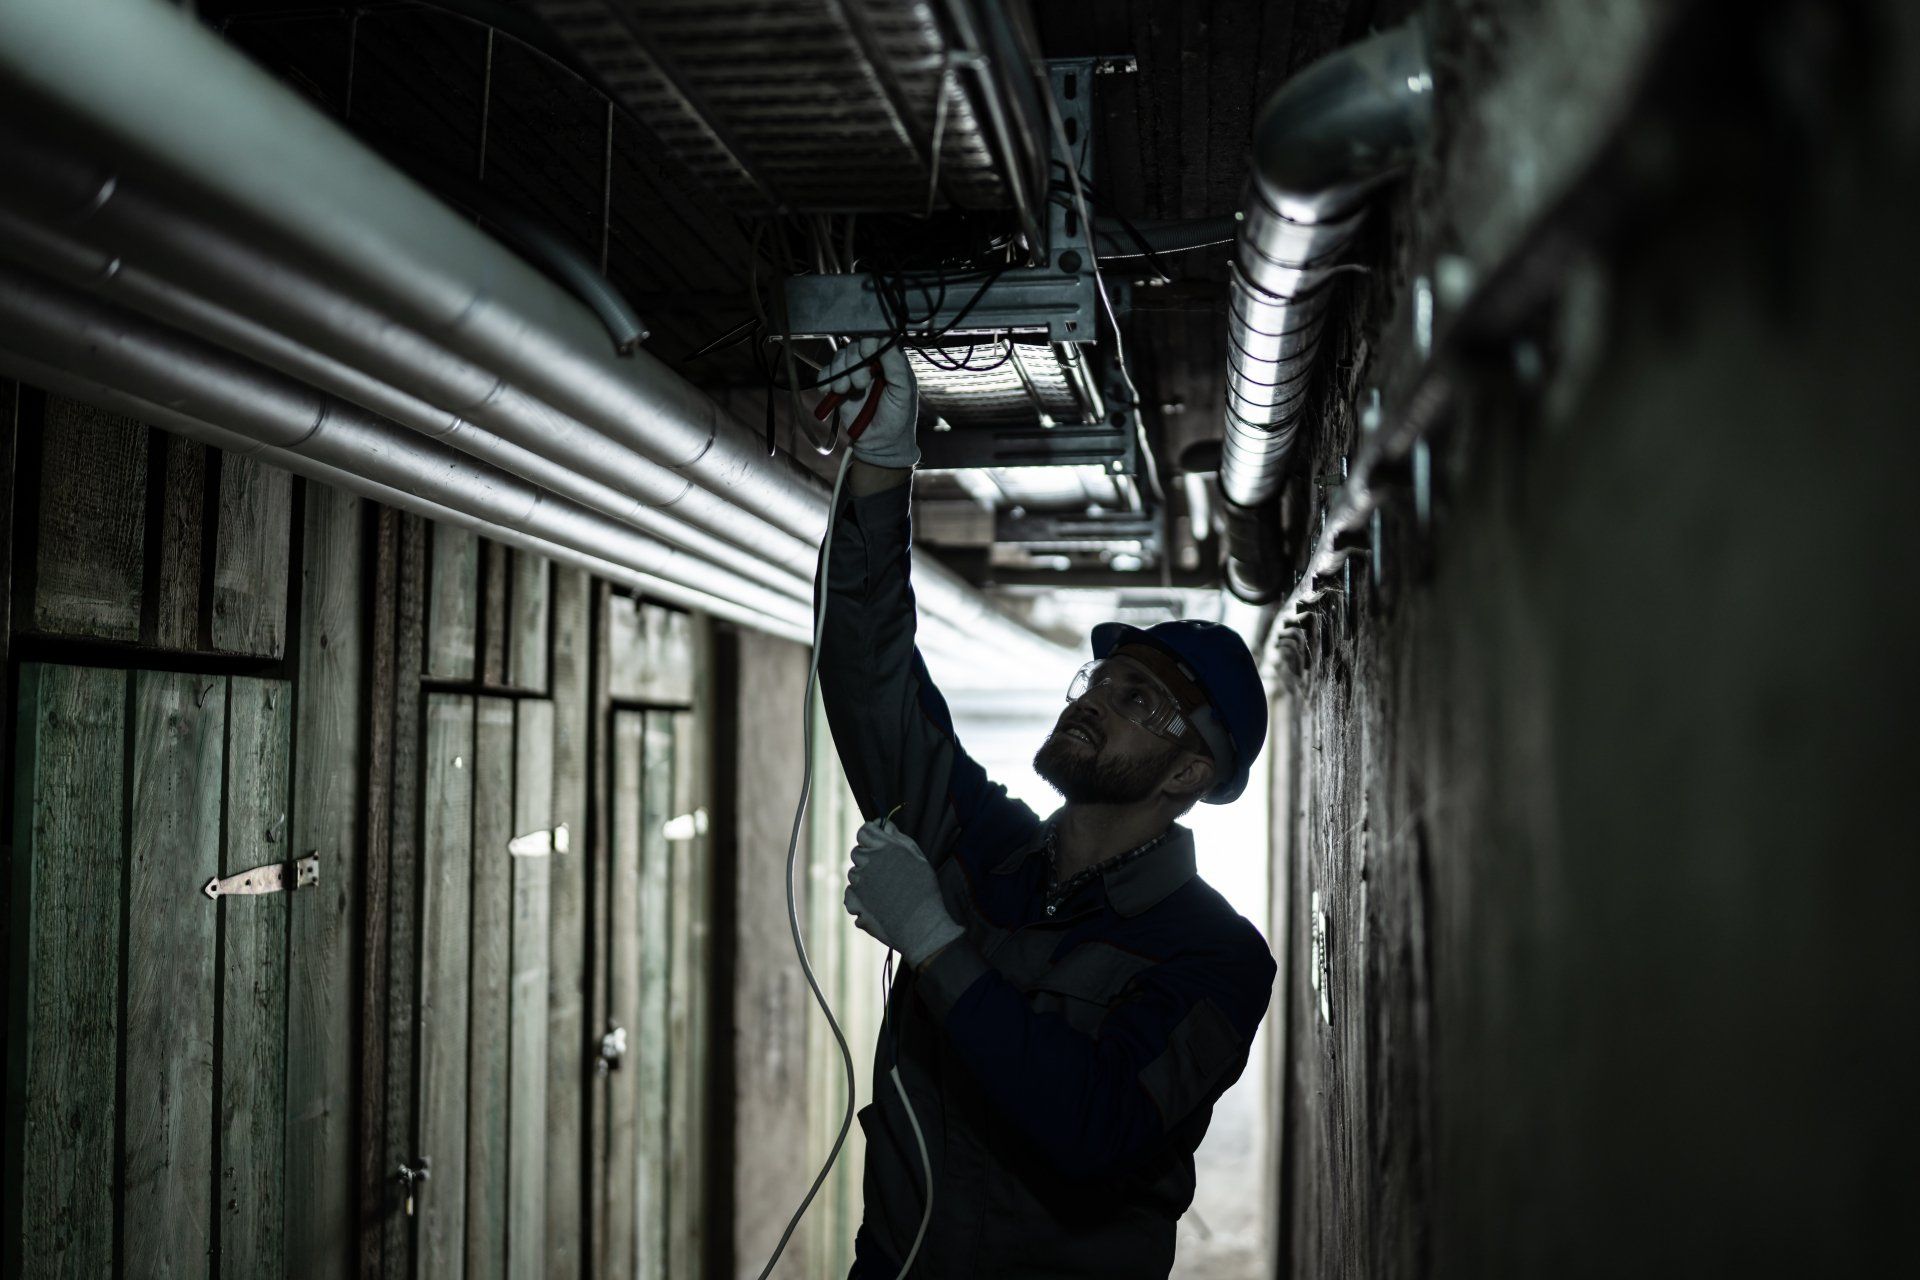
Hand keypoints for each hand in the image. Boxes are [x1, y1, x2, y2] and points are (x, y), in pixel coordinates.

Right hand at [818, 337, 919, 467]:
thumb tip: (884, 338)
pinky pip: (826, 374)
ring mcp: (853, 375)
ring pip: (839, 358)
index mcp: (890, 362)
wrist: (881, 445)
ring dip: (840, 372)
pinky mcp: (838, 387)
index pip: (876, 339)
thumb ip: (895, 364)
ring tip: (846, 390)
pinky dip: (826, 379)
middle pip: (854, 346)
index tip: (867, 352)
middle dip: (854, 364)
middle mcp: (871, 365)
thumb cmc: (898, 418)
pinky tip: (832, 391)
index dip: (868, 342)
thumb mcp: (903, 390)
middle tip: (861, 384)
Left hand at [843, 817, 963, 967]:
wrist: (920, 925)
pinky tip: (877, 902)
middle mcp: (868, 862)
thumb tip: (886, 825)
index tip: (875, 838)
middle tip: (885, 869)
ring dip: (865, 877)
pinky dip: (859, 895)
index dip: (869, 834)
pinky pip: (850, 892)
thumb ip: (899, 839)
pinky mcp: (855, 900)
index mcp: (885, 847)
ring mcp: (859, 882)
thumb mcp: (918, 858)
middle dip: (867, 857)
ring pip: (854, 873)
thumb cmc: (924, 891)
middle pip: (857, 851)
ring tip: (885, 889)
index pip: (864, 831)